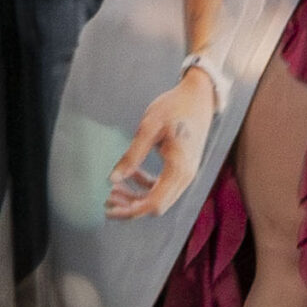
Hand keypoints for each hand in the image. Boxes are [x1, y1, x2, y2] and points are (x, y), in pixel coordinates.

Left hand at [105, 69, 218, 219]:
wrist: (200, 95)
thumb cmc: (175, 107)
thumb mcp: (150, 127)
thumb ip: (132, 155)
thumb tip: (112, 179)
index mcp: (179, 167)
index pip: (154, 203)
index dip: (130, 211)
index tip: (108, 208)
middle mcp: (186, 175)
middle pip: (157, 205)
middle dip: (131, 206)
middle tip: (107, 199)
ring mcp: (187, 172)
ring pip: (160, 197)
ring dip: (137, 197)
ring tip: (115, 189)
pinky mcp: (184, 167)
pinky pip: (164, 186)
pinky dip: (146, 186)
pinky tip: (132, 174)